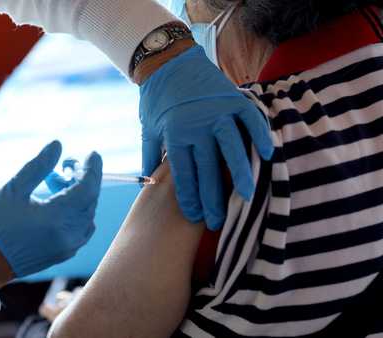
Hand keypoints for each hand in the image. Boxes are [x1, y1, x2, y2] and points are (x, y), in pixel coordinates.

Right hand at [0, 141, 102, 276]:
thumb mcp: (14, 189)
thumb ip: (39, 166)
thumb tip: (57, 145)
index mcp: (56, 218)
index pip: (88, 188)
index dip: (92, 169)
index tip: (92, 154)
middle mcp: (68, 235)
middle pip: (90, 200)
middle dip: (84, 179)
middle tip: (66, 165)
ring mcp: (68, 247)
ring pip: (88, 214)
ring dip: (80, 195)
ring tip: (56, 183)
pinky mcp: (65, 253)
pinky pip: (82, 228)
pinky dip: (78, 211)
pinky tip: (59, 202)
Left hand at [139, 45, 272, 229]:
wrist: (168, 60)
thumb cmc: (156, 98)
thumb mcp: (148, 128)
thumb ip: (151, 156)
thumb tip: (150, 183)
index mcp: (174, 134)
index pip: (184, 174)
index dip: (190, 198)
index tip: (196, 217)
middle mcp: (197, 125)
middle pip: (208, 169)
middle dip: (213, 198)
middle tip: (218, 221)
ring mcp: (217, 111)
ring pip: (231, 148)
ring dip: (240, 174)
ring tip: (246, 197)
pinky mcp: (233, 99)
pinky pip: (250, 120)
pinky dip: (260, 136)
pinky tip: (266, 155)